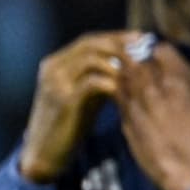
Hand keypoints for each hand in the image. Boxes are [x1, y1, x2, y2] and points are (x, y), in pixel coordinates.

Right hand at [18, 32, 140, 183]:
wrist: (45, 153)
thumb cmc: (70, 123)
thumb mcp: (85, 94)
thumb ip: (100, 76)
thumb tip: (131, 61)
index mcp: (56, 63)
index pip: (90, 40)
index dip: (116, 37)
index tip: (141, 38)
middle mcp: (53, 68)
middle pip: (91, 44)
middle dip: (120, 44)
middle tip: (144, 48)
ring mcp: (56, 83)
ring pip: (91, 59)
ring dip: (119, 61)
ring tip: (140, 67)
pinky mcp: (63, 101)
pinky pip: (91, 82)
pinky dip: (112, 81)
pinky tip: (129, 86)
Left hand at [118, 43, 189, 189]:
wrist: (184, 169)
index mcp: (178, 79)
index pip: (162, 49)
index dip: (160, 53)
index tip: (159, 58)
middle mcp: (155, 85)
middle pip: (138, 58)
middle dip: (138, 59)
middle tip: (139, 62)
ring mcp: (137, 101)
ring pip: (124, 74)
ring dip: (126, 73)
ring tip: (130, 77)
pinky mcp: (126, 117)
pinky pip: (117, 94)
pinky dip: (120, 90)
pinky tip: (126, 95)